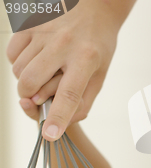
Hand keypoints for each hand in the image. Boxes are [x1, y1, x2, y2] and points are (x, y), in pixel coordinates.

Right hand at [6, 0, 130, 140]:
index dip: (58, 116)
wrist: (95, 8)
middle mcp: (63, 44)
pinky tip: (37, 60)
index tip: (49, 134)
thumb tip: (61, 122)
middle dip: (31, 98)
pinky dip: (19, 65)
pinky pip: (12, 56)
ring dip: (27, 81)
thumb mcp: (101, 73)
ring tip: (45, 73)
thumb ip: (83, 100)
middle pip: (31, 83)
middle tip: (40, 97)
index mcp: (87, 58)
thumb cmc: (99, 46)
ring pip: (19, 72)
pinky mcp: (29, 26)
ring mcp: (43, 33)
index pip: (69, 93)